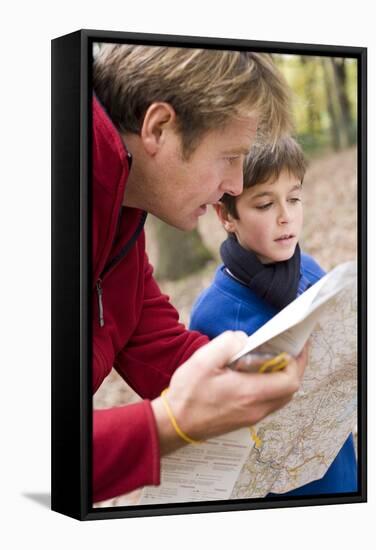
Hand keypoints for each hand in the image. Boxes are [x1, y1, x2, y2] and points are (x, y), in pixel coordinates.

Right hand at [152, 332, 307, 454]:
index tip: (296, 345)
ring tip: (275, 358)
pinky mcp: (245, 419)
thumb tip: (245, 339)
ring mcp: (252, 416)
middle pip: (290, 390)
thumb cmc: (188, 394)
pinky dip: (272, 386)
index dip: (298, 361)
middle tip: (290, 349)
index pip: (290, 380)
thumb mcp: (204, 360)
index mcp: (250, 393)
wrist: (175, 424)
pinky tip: (257, 374)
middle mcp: (256, 408)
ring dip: (283, 378)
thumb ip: (228, 343)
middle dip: (294, 368)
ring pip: (281, 397)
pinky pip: (269, 402)